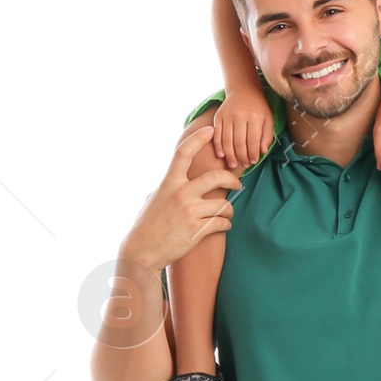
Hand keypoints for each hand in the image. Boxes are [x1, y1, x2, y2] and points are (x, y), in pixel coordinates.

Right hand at [124, 124, 240, 274]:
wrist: (143, 250)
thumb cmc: (148, 223)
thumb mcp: (155, 197)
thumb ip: (169, 185)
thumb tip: (178, 174)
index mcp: (169, 183)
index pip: (184, 153)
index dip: (198, 138)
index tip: (210, 130)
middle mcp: (180, 194)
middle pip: (216, 177)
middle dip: (232, 179)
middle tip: (237, 185)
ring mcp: (189, 213)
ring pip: (223, 205)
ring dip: (229, 210)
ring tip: (227, 214)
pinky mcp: (196, 231)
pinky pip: (221, 223)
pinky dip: (226, 224)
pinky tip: (223, 226)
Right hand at [212, 85, 273, 170]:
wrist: (243, 90)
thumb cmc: (258, 108)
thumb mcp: (268, 119)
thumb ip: (267, 135)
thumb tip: (262, 151)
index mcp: (254, 117)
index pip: (253, 140)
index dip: (252, 154)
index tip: (253, 162)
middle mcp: (240, 115)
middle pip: (239, 142)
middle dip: (242, 157)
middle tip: (244, 165)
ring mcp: (227, 116)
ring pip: (227, 140)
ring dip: (230, 155)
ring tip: (233, 164)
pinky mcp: (218, 116)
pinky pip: (217, 134)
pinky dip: (218, 146)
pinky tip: (221, 155)